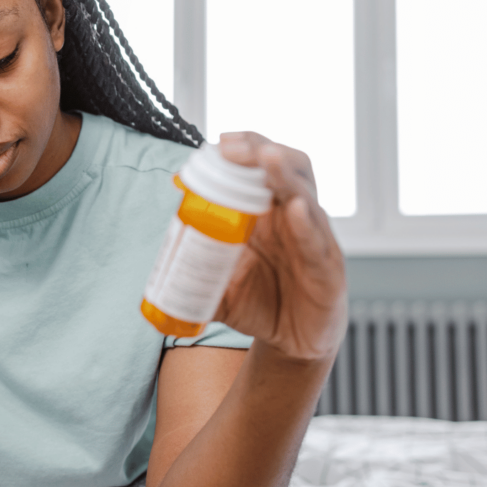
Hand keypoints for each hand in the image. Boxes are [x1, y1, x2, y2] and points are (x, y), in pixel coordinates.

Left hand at [213, 132, 347, 361]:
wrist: (290, 343)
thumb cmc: (259, 302)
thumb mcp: (218, 284)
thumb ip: (192, 274)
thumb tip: (157, 270)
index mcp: (268, 212)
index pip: (263, 166)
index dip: (245, 148)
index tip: (218, 143)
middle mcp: (294, 218)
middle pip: (289, 167)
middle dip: (261, 150)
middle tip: (233, 146)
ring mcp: (315, 240)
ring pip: (307, 196)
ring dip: (286, 175)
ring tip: (268, 159)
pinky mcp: (329, 271)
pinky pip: (320, 242)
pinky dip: (307, 224)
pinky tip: (295, 209)